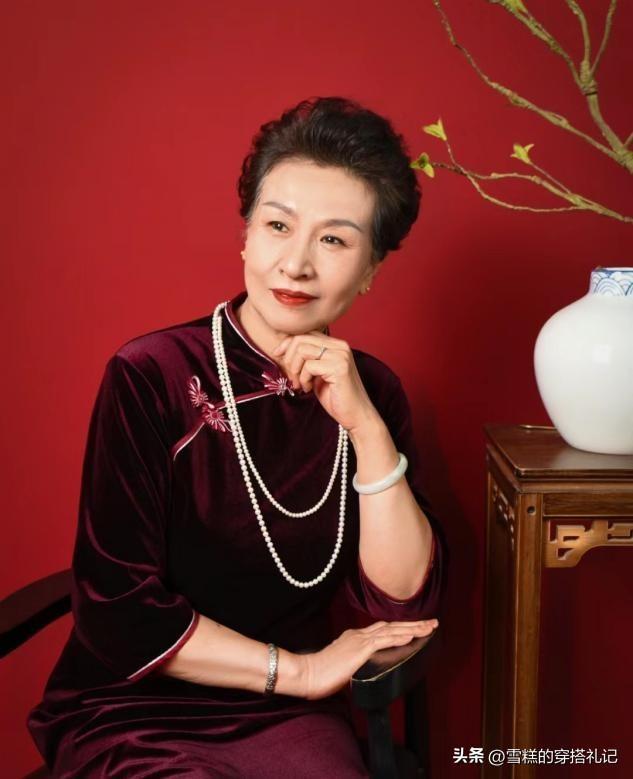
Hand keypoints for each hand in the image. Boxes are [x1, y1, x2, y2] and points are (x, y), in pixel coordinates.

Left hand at [272, 332, 379, 432]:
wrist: (356, 415)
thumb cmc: (335, 396)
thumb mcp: (317, 373)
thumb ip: (307, 358)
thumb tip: (282, 348)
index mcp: (336, 344)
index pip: (305, 333)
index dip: (288, 343)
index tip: (278, 356)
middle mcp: (340, 346)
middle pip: (301, 339)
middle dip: (289, 359)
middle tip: (292, 378)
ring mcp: (341, 356)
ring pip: (302, 350)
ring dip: (295, 370)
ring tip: (300, 384)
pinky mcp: (339, 368)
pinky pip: (309, 366)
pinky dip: (303, 379)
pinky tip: (309, 388)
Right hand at [296, 618, 438, 700]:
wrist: (307, 674)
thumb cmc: (320, 673)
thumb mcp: (342, 665)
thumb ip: (354, 662)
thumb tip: (364, 667)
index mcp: (354, 637)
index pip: (383, 629)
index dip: (401, 627)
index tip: (416, 627)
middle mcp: (358, 635)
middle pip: (391, 626)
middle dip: (413, 624)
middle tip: (431, 623)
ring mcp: (359, 641)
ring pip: (391, 631)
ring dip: (412, 629)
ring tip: (429, 628)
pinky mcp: (359, 651)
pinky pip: (383, 642)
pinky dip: (398, 638)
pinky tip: (410, 637)